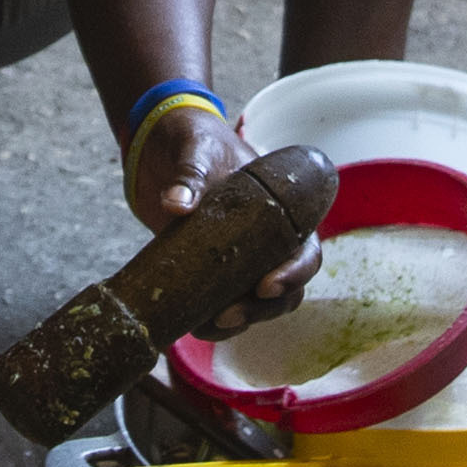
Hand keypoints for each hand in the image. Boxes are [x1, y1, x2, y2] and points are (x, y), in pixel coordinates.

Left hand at [122, 93, 317, 308]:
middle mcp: (267, 240)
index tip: (266, 286)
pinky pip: (222, 303)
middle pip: (286, 289)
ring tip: (208, 326)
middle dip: (262, 309)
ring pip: (257, 303)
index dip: (294, 272)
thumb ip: (189, 173)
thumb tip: (176, 205)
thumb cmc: (193, 139)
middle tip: (228, 314)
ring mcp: (239, 258)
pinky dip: (213, 321)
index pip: (305, 249)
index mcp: (280, 209)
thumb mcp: (194, 147)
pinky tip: (193, 327)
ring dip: (240, 320)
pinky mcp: (209, 269)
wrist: (161, 145)